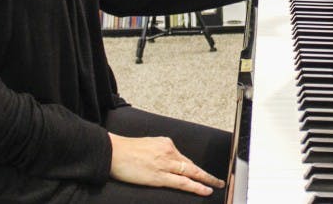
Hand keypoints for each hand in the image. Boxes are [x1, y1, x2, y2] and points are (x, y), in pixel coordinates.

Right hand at [108, 133, 224, 195]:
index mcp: (166, 143)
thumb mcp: (148, 145)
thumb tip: (170, 162)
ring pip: (191, 173)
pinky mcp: (159, 175)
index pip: (185, 159)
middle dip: (207, 174)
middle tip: (220, 180)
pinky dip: (196, 186)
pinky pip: (182, 182)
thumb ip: (161, 152)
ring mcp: (165, 163)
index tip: (204, 174)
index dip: (196, 168)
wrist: (113, 152)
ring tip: (217, 185)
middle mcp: (169, 151)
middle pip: (192, 165)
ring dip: (206, 180)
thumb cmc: (126, 151)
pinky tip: (205, 190)